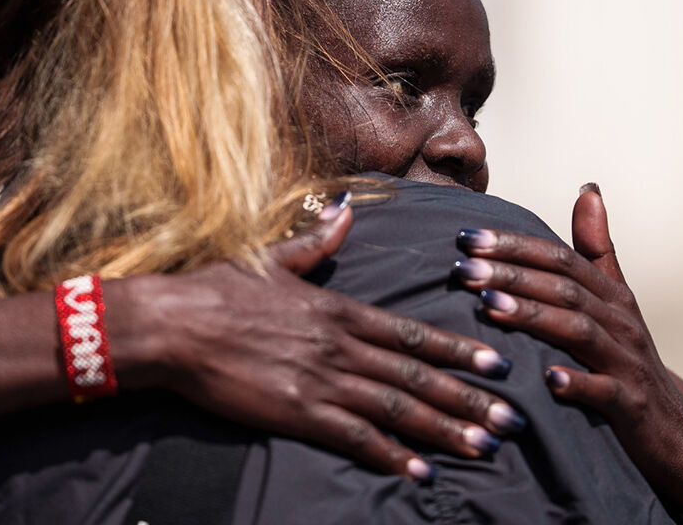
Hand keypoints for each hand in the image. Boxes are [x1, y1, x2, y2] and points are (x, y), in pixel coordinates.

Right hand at [114, 194, 525, 481]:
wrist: (171, 325)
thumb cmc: (216, 290)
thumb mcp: (271, 258)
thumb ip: (316, 241)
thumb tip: (345, 210)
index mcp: (338, 309)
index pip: (412, 332)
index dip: (458, 351)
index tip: (496, 364)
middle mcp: (340, 345)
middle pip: (417, 375)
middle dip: (468, 399)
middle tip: (510, 419)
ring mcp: (321, 380)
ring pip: (397, 408)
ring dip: (444, 430)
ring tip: (483, 448)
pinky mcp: (297, 412)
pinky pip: (355, 438)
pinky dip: (390, 456)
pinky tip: (418, 472)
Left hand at [450, 185, 682, 506]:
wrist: (674, 432)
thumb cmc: (628, 361)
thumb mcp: (616, 303)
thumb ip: (597, 248)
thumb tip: (588, 188)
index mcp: (610, 295)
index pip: (559, 258)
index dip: (514, 246)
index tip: (466, 237)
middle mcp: (620, 322)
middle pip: (563, 288)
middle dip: (511, 274)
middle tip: (463, 267)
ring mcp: (626, 362)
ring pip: (578, 331)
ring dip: (532, 316)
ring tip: (489, 305)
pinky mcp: (629, 405)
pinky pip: (602, 391)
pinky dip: (576, 383)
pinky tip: (547, 379)